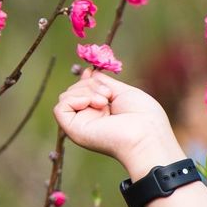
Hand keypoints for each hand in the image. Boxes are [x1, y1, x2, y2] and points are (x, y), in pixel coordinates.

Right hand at [53, 70, 182, 174]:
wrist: (146, 135)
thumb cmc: (143, 117)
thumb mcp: (123, 92)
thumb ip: (104, 82)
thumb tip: (87, 72)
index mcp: (101, 111)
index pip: (83, 89)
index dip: (87, 79)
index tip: (92, 71)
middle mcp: (89, 118)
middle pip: (74, 89)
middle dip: (90, 84)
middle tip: (108, 95)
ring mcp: (80, 125)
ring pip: (66, 96)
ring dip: (86, 91)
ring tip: (104, 102)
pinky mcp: (73, 130)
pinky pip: (60, 107)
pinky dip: (73, 100)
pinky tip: (92, 104)